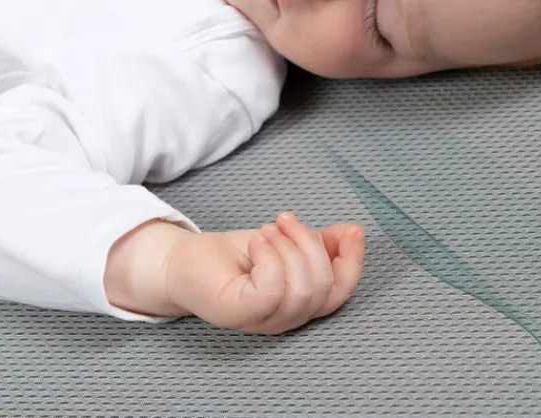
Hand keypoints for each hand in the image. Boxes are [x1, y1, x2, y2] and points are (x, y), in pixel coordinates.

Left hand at [164, 212, 364, 332]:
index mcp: (301, 303)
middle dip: (311, 244)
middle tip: (285, 220)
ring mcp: (262, 321)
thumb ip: (321, 241)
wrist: (185, 259)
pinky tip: (257, 243)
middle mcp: (285, 319)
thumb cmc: (236, 256)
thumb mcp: (287, 241)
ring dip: (289, 246)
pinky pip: (272, 289)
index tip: (352, 230)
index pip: (341, 292)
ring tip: (266, 231)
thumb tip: (354, 232)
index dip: (354, 261)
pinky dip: (270, 257)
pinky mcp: (238, 313)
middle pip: (324, 288)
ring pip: (302, 289)